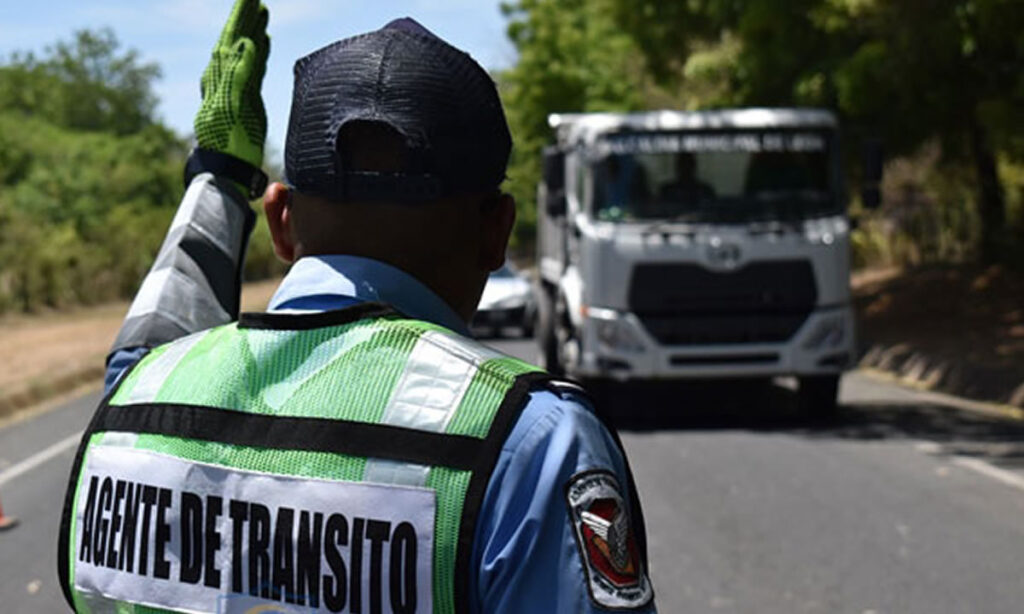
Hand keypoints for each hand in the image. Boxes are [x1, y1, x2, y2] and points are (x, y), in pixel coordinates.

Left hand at [193, 0, 269, 170]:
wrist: (228, 165)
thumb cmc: (227, 139)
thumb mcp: (231, 106)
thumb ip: (238, 73)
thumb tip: (246, 43)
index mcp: (219, 75)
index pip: (230, 38)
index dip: (240, 17)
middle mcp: (225, 77)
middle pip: (236, 39)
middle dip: (245, 17)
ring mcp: (236, 87)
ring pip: (245, 50)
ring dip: (252, 30)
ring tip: (260, 11)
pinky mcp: (247, 98)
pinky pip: (253, 66)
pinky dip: (258, 51)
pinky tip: (263, 41)